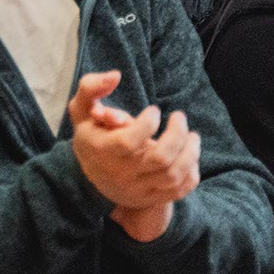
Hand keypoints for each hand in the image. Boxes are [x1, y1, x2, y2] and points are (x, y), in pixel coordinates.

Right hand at [67, 71, 200, 237]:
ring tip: (192, 135)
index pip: (128, 142)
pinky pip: (180, 190)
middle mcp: (120, 174)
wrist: (94, 175)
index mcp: (101, 151)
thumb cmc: (92, 133)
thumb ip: (91, 88)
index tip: (154, 110)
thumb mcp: (82, 109)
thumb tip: (115, 75)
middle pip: (159, 159)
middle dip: (176, 135)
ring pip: (173, 175)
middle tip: (179, 117)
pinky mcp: (153, 198)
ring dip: (190, 152)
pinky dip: (192, 172)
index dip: (147, 123)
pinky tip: (189, 155)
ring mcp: (138, 189)